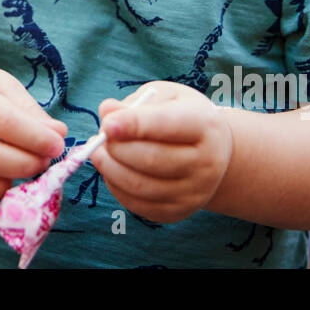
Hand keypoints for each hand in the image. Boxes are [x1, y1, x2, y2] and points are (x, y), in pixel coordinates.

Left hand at [90, 81, 232, 223]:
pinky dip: (116, 186)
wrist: (213, 153)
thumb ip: (137, 103)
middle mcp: (206, 163)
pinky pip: (137, 204)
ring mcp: (193, 193)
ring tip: (97, 152)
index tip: (107, 124)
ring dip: (109, 168)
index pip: (167, 125)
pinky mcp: (177, 213)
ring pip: (140, 186)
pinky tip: (112, 169)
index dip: (134, 125)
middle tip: (99, 137)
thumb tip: (106, 111)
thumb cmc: (183, 116)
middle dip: (116, 148)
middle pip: (151, 159)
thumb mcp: (167, 97)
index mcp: (206, 126)